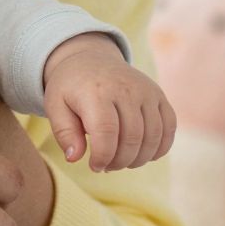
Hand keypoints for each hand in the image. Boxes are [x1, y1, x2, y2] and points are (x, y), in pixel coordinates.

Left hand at [41, 34, 176, 172]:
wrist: (90, 59)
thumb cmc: (71, 88)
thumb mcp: (55, 106)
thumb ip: (64, 133)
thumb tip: (75, 158)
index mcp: (97, 91)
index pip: (106, 132)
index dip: (103, 156)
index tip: (95, 166)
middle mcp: (125, 88)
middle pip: (132, 137)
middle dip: (120, 161)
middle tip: (107, 166)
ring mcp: (146, 91)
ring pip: (153, 136)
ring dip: (139, 158)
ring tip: (122, 161)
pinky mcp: (158, 95)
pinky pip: (169, 126)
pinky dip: (160, 147)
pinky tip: (144, 154)